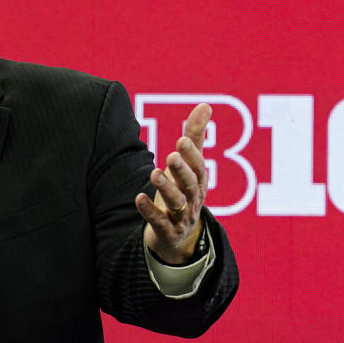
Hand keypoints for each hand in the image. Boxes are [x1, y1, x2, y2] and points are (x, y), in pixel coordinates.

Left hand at [135, 103, 210, 264]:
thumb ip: (195, 136)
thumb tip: (205, 105)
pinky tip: (138, 198)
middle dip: (182, 170)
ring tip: (153, 173)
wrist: (179, 237)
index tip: (182, 140)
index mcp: (199, 181)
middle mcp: (193, 199)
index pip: (198, 167)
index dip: (192, 154)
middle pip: (190, 185)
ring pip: (177, 203)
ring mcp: (182, 217)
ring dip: (166, 189)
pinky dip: (149, 211)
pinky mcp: (168, 231)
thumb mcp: (190, 166)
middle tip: (171, 156)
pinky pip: (160, 222)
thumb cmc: (184, 191)